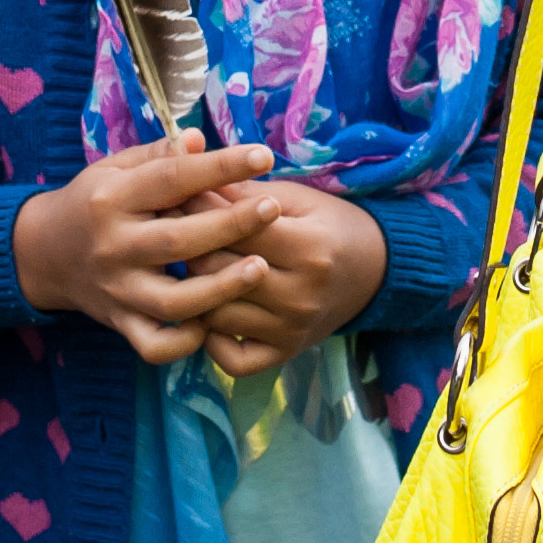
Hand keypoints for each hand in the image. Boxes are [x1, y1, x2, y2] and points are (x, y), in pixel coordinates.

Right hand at [12, 130, 279, 363]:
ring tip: (260, 268)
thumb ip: (158, 154)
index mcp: (113, 198)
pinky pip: (154, 345)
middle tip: (271, 208)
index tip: (264, 155)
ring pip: (172, 301)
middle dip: (230, 225)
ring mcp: (118, 291)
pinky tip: (214, 323)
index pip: (173, 179)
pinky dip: (184, 341)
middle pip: (177, 241)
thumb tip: (198, 139)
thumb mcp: (116, 167)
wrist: (44, 254)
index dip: (220, 166)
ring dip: (219, 288)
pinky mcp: (119, 323)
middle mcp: (114, 247)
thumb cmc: (95, 200)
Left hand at [188, 179, 387, 376]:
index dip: (201, 211)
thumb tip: (194, 183)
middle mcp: (300, 295)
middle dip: (189, 248)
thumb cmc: (330, 224)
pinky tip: (210, 314)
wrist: (372, 270)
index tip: (177, 197)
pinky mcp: (283, 353)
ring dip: (195, 291)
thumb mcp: (296, 198)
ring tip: (185, 268)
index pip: (238, 231)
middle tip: (170, 232)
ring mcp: (290, 330)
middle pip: (221, 273)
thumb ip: (247, 194)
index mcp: (308, 247)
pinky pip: (231, 359)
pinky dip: (212, 341)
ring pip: (217, 316)